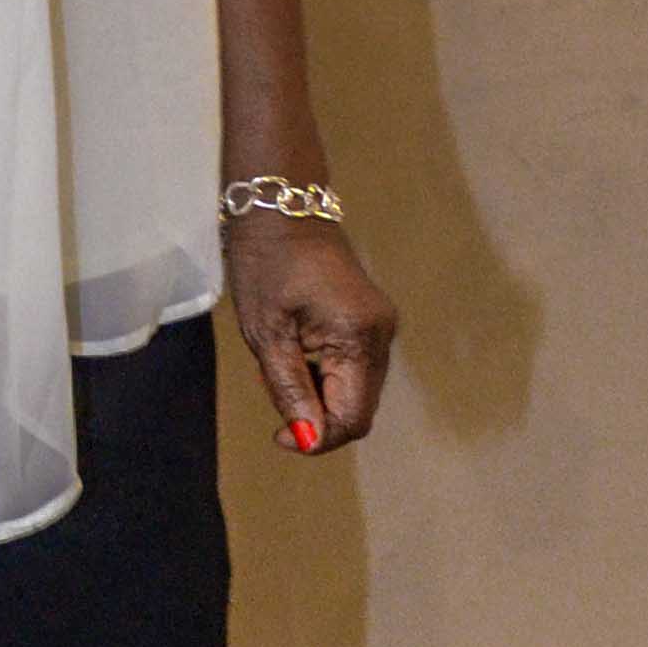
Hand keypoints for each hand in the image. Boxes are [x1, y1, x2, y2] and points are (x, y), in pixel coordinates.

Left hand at [226, 212, 396, 453]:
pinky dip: (322, 374)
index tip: (279, 436)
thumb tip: (307, 439)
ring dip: (316, 393)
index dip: (318, 438)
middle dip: (314, 413)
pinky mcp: (370, 321)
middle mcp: (382, 335)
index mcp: (361, 338)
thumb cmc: (265, 264)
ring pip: (354, 389)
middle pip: (357, 407)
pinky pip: (352, 366)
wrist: (280, 207)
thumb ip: (289, 389)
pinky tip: (292, 351)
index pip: (353, 417)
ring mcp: (380, 327)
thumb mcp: (266, 333)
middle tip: (271, 386)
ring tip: (277, 362)